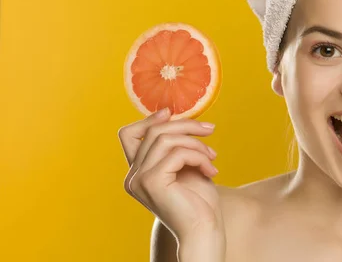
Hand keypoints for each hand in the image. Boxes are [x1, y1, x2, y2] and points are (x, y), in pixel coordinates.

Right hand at [118, 108, 224, 244]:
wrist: (204, 229)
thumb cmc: (198, 200)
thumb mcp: (185, 165)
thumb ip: (175, 145)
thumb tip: (174, 116)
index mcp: (137, 172)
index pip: (128, 135)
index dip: (148, 119)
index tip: (171, 113)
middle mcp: (132, 176)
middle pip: (155, 131)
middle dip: (187, 126)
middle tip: (210, 130)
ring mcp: (139, 179)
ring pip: (167, 139)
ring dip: (196, 144)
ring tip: (212, 158)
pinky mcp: (152, 182)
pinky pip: (177, 153)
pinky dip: (198, 156)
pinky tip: (210, 170)